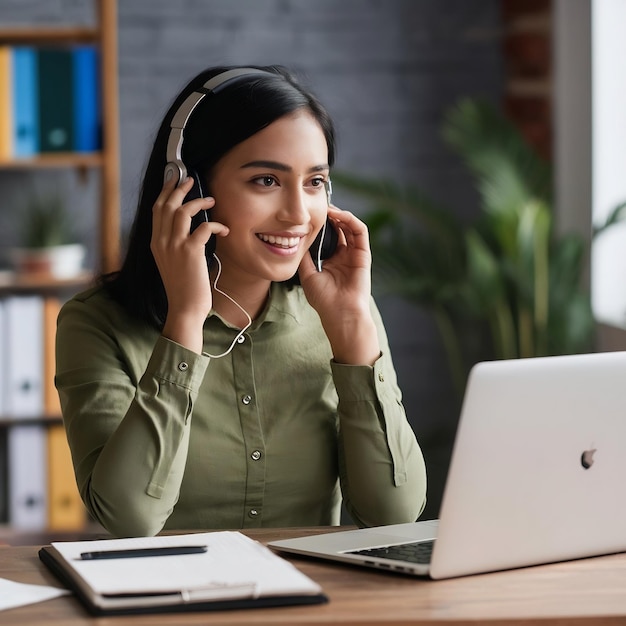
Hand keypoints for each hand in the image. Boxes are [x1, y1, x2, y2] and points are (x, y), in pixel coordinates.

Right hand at [151, 175, 228, 351]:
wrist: (184, 308)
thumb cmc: (183, 288)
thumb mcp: (171, 263)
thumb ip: (174, 245)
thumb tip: (189, 229)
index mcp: (155, 243)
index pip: (157, 210)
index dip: (166, 192)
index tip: (174, 182)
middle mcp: (161, 242)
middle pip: (167, 205)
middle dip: (179, 189)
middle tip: (192, 181)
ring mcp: (175, 246)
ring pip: (183, 211)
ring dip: (199, 202)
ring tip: (211, 201)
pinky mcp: (191, 252)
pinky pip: (203, 227)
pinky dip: (215, 224)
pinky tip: (223, 229)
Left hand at [298, 206, 379, 364]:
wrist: (340, 313)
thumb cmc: (324, 300)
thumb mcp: (307, 274)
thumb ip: (304, 257)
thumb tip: (296, 239)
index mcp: (332, 261)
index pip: (328, 236)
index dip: (321, 224)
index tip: (309, 215)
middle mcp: (344, 256)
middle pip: (340, 228)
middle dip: (330, 216)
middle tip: (318, 206)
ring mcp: (355, 255)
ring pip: (350, 227)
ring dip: (340, 214)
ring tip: (327, 208)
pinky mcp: (364, 255)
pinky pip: (360, 231)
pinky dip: (350, 219)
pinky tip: (338, 215)